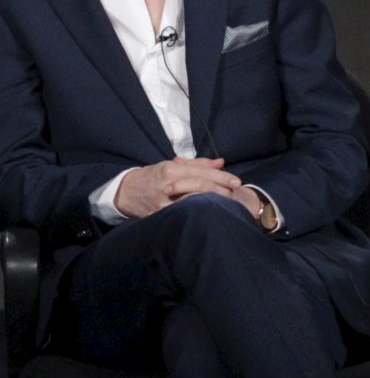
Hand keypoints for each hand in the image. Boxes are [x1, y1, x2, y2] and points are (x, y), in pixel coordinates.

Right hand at [112, 158, 244, 218]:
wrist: (125, 192)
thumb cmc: (153, 176)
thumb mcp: (172, 165)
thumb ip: (197, 164)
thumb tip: (221, 162)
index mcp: (171, 169)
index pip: (201, 172)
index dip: (221, 176)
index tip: (237, 182)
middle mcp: (167, 184)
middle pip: (199, 185)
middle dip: (220, 189)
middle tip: (234, 192)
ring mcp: (162, 202)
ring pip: (192, 201)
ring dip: (211, 201)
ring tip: (226, 202)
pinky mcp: (159, 215)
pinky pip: (182, 214)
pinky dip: (196, 211)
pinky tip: (208, 212)